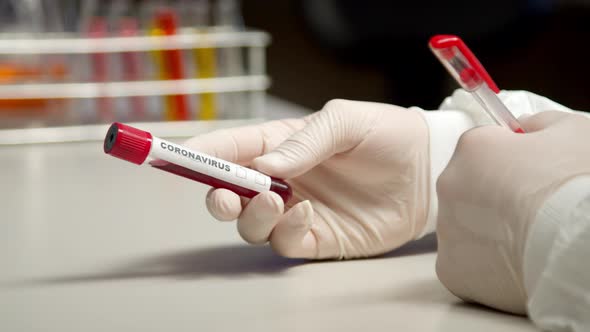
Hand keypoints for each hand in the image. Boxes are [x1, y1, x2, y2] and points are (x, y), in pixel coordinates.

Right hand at [184, 99, 430, 258]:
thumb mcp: (346, 121)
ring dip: (253, 216)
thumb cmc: (386, 135)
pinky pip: (286, 243)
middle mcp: (282, 180)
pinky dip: (286, 232)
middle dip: (218, 197)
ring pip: (252, 225)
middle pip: (230, 195)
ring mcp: (297, 211)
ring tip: (277, 199)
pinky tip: (306, 214)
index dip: (201, 154)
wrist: (427, 171)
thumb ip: (305, 141)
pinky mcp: (318, 238)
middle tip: (226, 195)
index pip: (231, 149)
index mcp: (281, 145)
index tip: (178, 157)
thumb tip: (264, 164)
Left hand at [436, 111, 589, 313]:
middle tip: (532, 208)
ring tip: (529, 236)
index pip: (483, 147)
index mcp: (472, 148)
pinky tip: (515, 261)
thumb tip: (522, 130)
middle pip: (468, 187)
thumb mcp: (570, 131)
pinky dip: (487, 266)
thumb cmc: (578, 183)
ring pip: (466, 226)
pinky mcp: (452, 271)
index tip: (532, 173)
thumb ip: (537, 125)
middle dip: (494, 195)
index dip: (510, 159)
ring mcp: (447, 230)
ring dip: (489, 230)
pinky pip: (466, 263)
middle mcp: (448, 185)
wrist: (580, 243)